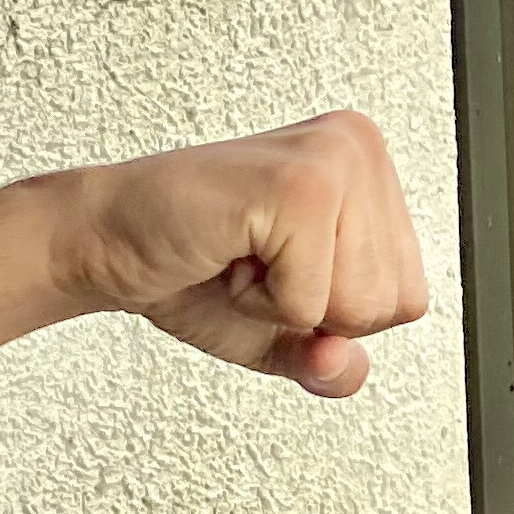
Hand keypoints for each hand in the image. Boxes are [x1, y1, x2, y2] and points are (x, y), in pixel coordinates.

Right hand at [38, 112, 431, 396]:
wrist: (103, 244)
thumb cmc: (192, 272)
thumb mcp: (288, 334)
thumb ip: (336, 364)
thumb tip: (344, 365)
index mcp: (370, 169)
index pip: (410, 298)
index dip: (338, 313)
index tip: (279, 268)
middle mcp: (358, 148)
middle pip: (394, 304)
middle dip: (317, 311)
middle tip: (254, 261)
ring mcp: (332, 160)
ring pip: (362, 305)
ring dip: (286, 303)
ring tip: (242, 254)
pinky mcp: (299, 186)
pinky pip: (314, 302)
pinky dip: (262, 302)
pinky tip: (227, 253)